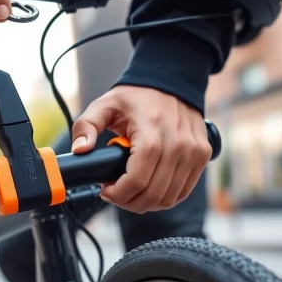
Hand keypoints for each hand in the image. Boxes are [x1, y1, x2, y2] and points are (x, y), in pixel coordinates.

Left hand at [71, 85, 211, 213]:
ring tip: (131, 190)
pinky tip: (149, 188)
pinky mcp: (202, 156)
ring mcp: (193, 152)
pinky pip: (183, 191)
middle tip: (115, 193)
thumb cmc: (137, 95)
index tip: (106, 190)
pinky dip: (164, 197)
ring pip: (168, 198)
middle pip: (153, 194)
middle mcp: (178, 145)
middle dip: (128, 202)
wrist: (172, 79)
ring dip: (146, 203)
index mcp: (152, 134)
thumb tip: (79, 150)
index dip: (117, 194)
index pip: (137, 181)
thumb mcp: (105, 105)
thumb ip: (86, 125)